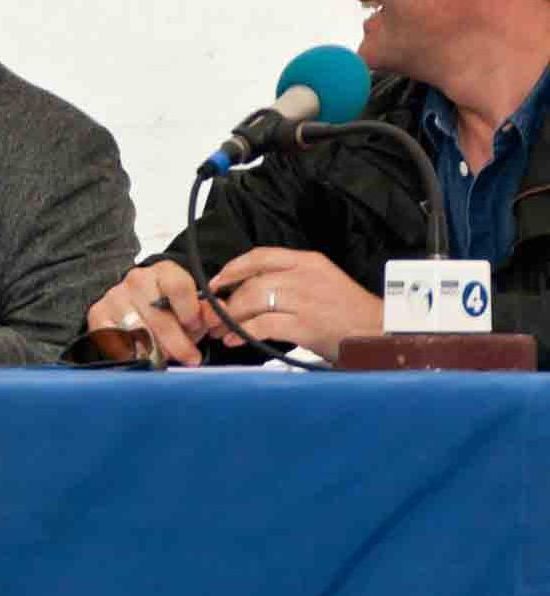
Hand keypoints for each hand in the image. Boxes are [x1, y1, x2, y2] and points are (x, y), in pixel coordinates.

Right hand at [86, 261, 206, 366]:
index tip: (195, 329)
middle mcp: (136, 279)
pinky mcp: (98, 315)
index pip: (178, 286)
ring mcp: (115, 296)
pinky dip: (132, 354)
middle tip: (189, 358)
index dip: (190, 312)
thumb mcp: (192, 309)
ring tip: (166, 358)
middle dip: (178, 343)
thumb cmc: (169, 311)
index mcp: (163, 271)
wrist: (135, 308)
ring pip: (138, 332)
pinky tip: (143, 356)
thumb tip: (219, 315)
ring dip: (156, 352)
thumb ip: (206, 313)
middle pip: (158, 315)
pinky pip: (116, 341)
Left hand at [205, 248, 381, 361]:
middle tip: (214, 315)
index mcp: (308, 261)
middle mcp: (305, 276)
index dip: (232, 268)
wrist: (380, 333)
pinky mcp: (306, 325)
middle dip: (227, 301)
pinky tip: (236, 340)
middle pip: (251, 282)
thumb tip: (247, 291)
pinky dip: (243, 333)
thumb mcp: (320, 282)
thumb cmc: (347, 311)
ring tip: (221, 330)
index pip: (260, 255)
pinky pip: (262, 325)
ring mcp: (305, 300)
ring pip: (253, 301)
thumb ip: (288, 280)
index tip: (216, 282)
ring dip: (231, 318)